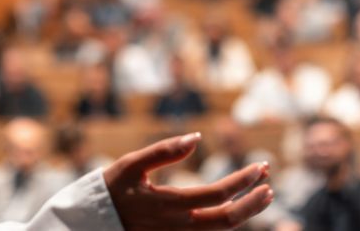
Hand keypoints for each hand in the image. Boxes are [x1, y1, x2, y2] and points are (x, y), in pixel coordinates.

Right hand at [103, 132, 273, 229]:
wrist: (90, 224)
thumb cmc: (111, 190)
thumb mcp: (131, 164)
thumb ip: (164, 150)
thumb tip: (196, 137)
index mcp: (169, 205)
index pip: (218, 195)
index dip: (243, 181)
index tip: (261, 166)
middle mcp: (177, 227)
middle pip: (227, 221)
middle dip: (253, 203)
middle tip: (269, 184)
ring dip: (245, 213)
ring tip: (262, 195)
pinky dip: (228, 222)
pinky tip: (238, 208)